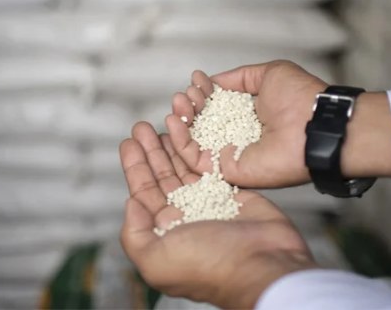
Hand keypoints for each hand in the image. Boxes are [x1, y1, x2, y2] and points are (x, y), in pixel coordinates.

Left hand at [119, 122, 316, 308]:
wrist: (262, 263)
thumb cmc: (210, 265)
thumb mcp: (156, 260)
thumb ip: (134, 234)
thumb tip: (131, 203)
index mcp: (164, 233)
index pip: (143, 194)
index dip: (135, 167)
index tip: (128, 142)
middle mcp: (184, 217)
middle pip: (162, 177)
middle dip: (150, 151)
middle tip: (142, 126)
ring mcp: (208, 203)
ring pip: (184, 168)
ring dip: (171, 146)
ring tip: (161, 124)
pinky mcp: (231, 192)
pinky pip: (209, 166)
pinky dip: (198, 149)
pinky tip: (190, 133)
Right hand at [165, 60, 326, 187]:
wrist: (314, 125)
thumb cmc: (300, 98)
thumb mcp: (269, 74)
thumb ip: (239, 78)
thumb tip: (214, 81)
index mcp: (249, 115)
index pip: (216, 106)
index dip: (202, 93)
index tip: (196, 80)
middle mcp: (238, 136)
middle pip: (201, 124)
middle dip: (188, 106)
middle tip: (184, 94)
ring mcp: (231, 155)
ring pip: (193, 141)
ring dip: (180, 121)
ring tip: (177, 104)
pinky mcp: (226, 171)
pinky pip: (194, 160)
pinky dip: (179, 141)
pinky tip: (174, 121)